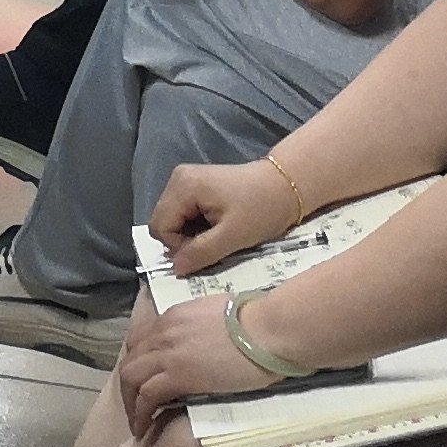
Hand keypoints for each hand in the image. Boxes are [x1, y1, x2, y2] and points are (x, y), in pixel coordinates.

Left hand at [117, 292, 282, 437]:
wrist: (266, 329)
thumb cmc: (255, 320)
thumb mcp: (216, 315)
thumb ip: (201, 327)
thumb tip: (203, 340)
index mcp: (174, 316)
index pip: (141, 339)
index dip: (139, 361)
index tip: (144, 378)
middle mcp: (164, 332)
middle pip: (130, 359)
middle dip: (128, 385)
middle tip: (136, 405)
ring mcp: (168, 354)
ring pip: (131, 377)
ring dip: (129, 402)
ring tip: (137, 423)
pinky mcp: (179, 376)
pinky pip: (148, 396)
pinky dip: (141, 413)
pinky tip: (144, 428)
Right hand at [146, 156, 305, 272]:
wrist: (285, 185)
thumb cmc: (261, 209)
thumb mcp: (233, 236)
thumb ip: (201, 252)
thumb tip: (176, 268)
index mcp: (183, 186)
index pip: (161, 227)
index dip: (178, 247)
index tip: (205, 253)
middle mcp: (178, 178)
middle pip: (164, 221)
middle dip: (183, 241)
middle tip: (212, 246)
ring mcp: (186, 179)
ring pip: (173, 218)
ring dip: (191, 234)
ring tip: (217, 236)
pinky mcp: (196, 184)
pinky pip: (183, 212)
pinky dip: (196, 225)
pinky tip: (216, 226)